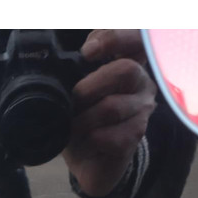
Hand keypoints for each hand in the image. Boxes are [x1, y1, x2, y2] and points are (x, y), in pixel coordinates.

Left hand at [63, 30, 156, 196]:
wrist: (89, 159)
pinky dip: (90, 140)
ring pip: (112, 107)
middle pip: (126, 70)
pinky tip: (86, 142)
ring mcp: (142, 110)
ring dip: (83, 119)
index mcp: (127, 63)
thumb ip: (74, 70)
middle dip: (90, 86)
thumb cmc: (82, 119)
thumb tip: (55, 62)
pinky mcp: (136, 136)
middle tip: (73, 100)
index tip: (87, 52)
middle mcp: (141, 83)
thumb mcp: (74, 89)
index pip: (135, 39)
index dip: (114, 38)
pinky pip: (111, 135)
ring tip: (72, 126)